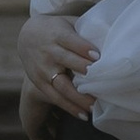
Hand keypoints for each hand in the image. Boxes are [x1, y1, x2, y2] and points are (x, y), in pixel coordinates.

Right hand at [16, 10, 94, 125]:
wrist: (27, 36)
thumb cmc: (57, 29)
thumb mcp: (68, 23)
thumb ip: (85, 31)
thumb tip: (113, 38)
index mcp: (57, 35)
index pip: (72, 42)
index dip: (85, 49)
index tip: (99, 57)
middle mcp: (48, 52)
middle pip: (67, 62)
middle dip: (84, 72)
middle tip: (102, 82)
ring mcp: (43, 69)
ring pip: (61, 85)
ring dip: (78, 97)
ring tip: (94, 106)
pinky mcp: (39, 83)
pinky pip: (55, 97)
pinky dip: (69, 107)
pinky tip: (83, 115)